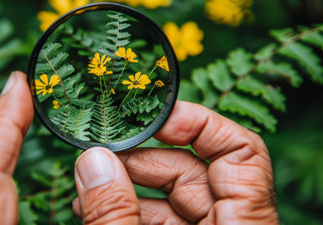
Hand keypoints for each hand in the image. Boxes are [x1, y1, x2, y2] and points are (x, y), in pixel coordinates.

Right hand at [73, 101, 278, 223]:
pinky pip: (161, 217)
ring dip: (126, 182)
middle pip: (194, 169)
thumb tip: (94, 161)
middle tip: (100, 151)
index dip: (199, 122)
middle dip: (140, 156)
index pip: (241, 151)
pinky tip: (96, 205)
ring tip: (89, 181)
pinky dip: (129, 206)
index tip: (154, 116)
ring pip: (172, 195)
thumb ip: (115, 214)